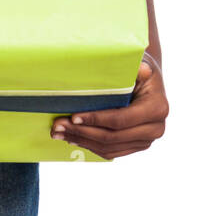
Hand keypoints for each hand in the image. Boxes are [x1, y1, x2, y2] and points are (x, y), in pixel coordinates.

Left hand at [50, 57, 168, 159]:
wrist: (149, 81)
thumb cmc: (139, 68)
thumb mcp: (140, 63)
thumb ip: (137, 68)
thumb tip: (141, 69)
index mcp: (157, 108)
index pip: (121, 119)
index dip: (96, 120)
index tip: (73, 116)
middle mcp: (155, 129)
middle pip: (112, 137)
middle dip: (82, 132)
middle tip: (57, 127)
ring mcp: (146, 141)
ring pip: (109, 148)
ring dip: (81, 141)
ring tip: (59, 133)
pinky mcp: (136, 146)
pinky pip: (111, 152)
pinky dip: (90, 146)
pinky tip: (73, 138)